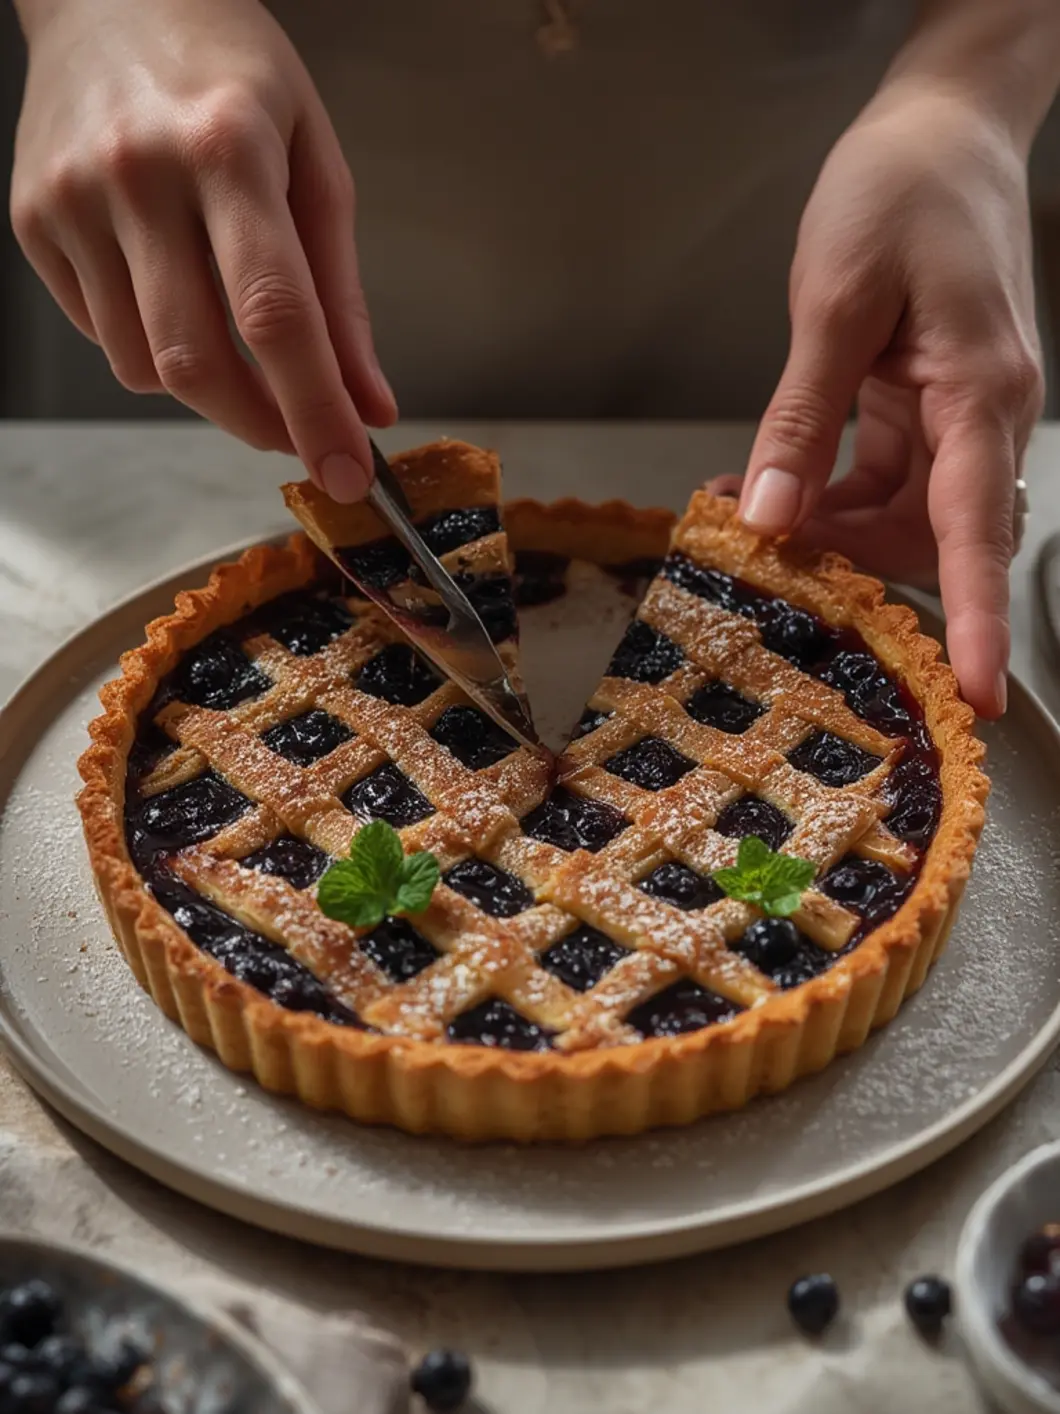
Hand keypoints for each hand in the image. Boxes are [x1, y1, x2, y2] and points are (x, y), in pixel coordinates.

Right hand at [9, 0, 394, 499]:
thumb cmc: (231, 72)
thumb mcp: (315, 162)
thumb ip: (341, 294)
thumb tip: (370, 403)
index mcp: (227, 149)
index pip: (276, 317)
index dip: (315, 412)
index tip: (349, 474)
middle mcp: (137, 176)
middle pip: (197, 362)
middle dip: (260, 424)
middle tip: (299, 435)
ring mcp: (70, 201)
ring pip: (143, 365)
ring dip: (207, 386)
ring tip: (236, 337)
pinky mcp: (30, 221)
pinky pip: (102, 336)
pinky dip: (152, 346)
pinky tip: (173, 293)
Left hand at [728, 86, 1043, 718]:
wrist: (942, 126)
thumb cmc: (900, 192)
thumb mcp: (835, 302)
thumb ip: (801, 418)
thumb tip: (768, 516)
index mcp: (981, 395)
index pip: (975, 531)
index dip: (973, 619)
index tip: (977, 694)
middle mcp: (986, 417)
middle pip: (932, 539)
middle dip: (853, 569)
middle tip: (767, 574)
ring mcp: (961, 414)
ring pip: (904, 518)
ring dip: (831, 535)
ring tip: (744, 517)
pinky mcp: (929, 404)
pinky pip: (886, 479)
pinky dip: (830, 495)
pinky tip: (765, 488)